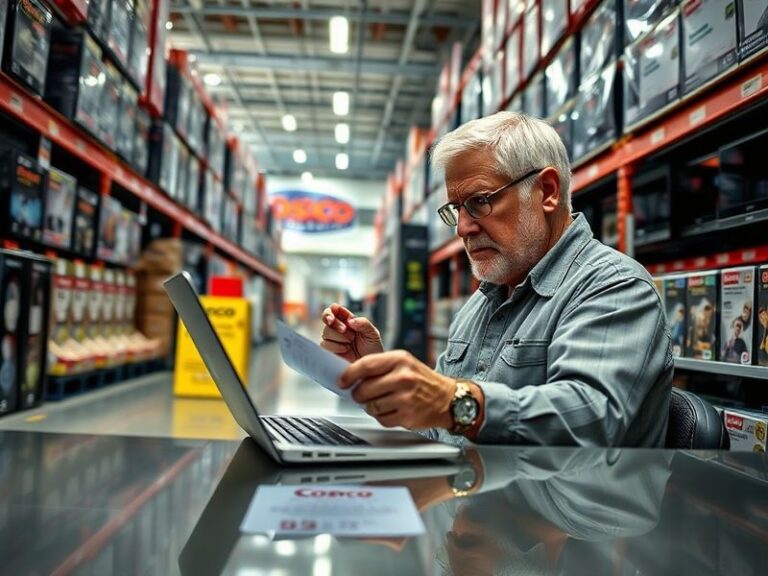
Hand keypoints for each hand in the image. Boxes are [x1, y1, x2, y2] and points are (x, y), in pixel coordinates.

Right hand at [320, 303, 382, 361]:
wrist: (370, 366)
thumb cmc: (372, 349)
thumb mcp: (373, 334)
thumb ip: (364, 324)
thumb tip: (350, 321)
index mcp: (348, 320)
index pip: (334, 309)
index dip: (331, 310)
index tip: (333, 317)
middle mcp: (338, 327)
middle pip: (326, 318)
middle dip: (335, 324)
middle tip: (345, 330)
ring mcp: (333, 339)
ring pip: (325, 332)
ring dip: (338, 337)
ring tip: (350, 343)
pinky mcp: (330, 350)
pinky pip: (324, 344)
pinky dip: (335, 346)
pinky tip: (345, 349)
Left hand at [339, 350, 455, 429]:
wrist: (448, 398)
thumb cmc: (422, 380)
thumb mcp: (404, 363)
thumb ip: (380, 367)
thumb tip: (351, 376)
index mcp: (400, 359)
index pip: (366, 365)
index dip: (349, 374)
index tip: (342, 381)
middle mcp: (404, 377)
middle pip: (365, 389)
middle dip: (358, 394)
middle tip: (362, 395)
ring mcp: (406, 397)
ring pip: (371, 406)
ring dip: (371, 407)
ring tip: (381, 402)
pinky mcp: (408, 416)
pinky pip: (382, 419)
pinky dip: (382, 417)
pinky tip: (392, 410)